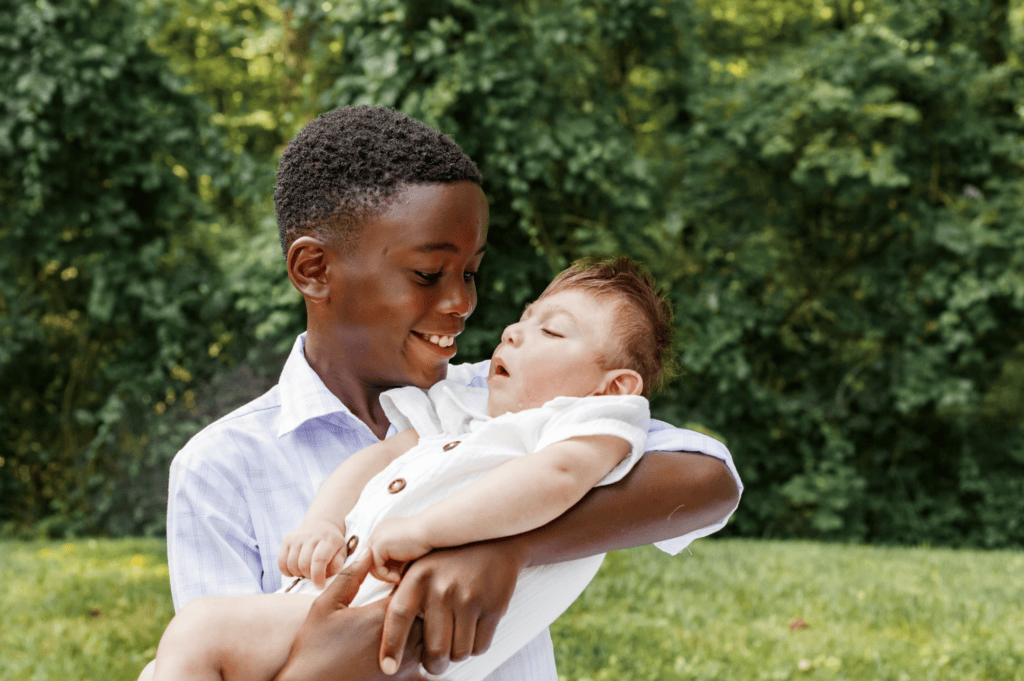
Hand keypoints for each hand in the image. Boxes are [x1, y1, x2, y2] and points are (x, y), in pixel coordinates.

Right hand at [273, 552, 428, 680]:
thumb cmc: (313, 648)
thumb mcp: (325, 606)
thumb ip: (349, 577)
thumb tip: (368, 551)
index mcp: (382, 615)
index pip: (417, 587)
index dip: (418, 579)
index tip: (416, 576)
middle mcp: (400, 639)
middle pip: (433, 613)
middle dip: (432, 603)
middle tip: (428, 596)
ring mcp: (405, 664)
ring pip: (436, 640)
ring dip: (435, 630)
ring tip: (429, 622)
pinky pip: (432, 674)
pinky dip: (431, 662)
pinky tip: (421, 655)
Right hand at [279, 520, 347, 587]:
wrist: (322, 525)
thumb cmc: (333, 545)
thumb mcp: (342, 552)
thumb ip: (337, 564)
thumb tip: (326, 576)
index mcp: (329, 539)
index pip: (319, 559)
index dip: (318, 576)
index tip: (319, 586)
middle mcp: (312, 535)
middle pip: (304, 564)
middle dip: (308, 576)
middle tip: (314, 576)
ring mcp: (297, 537)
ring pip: (291, 564)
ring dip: (298, 574)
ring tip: (306, 572)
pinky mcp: (287, 539)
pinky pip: (281, 562)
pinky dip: (287, 571)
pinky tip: (296, 570)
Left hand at [367, 517, 432, 583]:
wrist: (430, 531)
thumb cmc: (426, 540)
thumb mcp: (406, 549)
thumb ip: (396, 556)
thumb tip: (391, 573)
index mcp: (384, 531)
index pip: (376, 554)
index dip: (385, 567)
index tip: (399, 573)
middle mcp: (377, 532)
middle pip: (370, 560)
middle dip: (383, 572)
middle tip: (397, 578)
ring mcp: (376, 537)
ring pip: (371, 566)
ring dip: (385, 576)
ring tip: (399, 578)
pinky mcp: (378, 545)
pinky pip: (376, 568)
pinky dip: (387, 576)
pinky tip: (398, 577)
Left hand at [378, 539, 526, 675]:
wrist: (494, 539)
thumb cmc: (451, 558)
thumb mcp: (422, 566)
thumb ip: (406, 595)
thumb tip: (387, 637)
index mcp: (419, 577)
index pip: (398, 617)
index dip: (392, 646)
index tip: (388, 668)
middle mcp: (442, 588)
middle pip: (434, 650)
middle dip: (434, 663)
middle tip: (434, 660)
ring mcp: (469, 598)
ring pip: (458, 653)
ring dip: (456, 652)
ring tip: (455, 634)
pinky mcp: (493, 606)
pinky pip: (480, 647)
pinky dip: (475, 646)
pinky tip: (472, 628)